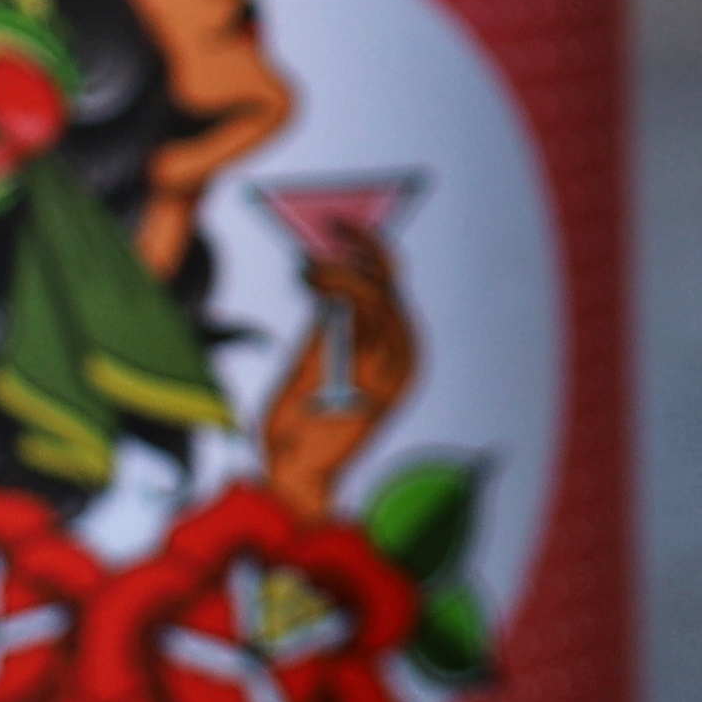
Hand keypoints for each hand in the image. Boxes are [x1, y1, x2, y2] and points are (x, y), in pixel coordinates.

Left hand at [261, 219, 416, 510]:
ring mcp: (391, 369)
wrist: (296, 475)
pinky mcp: (369, 376)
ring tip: (309, 266)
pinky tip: (309, 278)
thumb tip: (327, 278)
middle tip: (332, 225)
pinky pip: (357, 314)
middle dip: (363, 248)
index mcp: (400, 357)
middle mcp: (404, 360)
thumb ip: (334, 327)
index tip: (344, 226)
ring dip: (340, 268)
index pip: (394, 290)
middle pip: (392, 285)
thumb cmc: (302, 424)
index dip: (374, 251)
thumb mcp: (321, 363)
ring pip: (376, 294)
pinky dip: (332, 285)